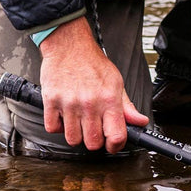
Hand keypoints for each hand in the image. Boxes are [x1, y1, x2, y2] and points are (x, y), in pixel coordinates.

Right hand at [37, 17, 148, 153]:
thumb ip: (127, 106)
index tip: (113, 144)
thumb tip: (140, 122)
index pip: (116, 136)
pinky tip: (65, 116)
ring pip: (72, 139)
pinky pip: (53, 128)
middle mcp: (90, 103)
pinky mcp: (51, 101)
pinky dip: (58, 126)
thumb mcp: (116, 81)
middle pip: (93, 143)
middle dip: (95, 140)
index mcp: (109, 99)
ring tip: (79, 121)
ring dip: (76, 134)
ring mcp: (69, 103)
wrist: (69, 44)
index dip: (116, 146)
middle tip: (94, 129)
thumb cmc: (92, 62)